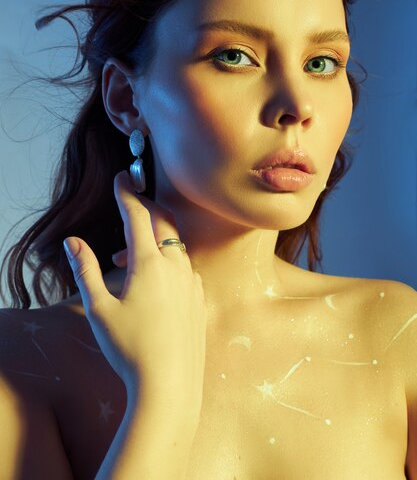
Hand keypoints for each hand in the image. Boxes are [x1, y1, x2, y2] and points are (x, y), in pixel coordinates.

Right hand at [63, 170, 206, 412]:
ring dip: (152, 240)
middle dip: (145, 207)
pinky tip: (153, 280)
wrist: (169, 386)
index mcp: (149, 263)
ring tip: (125, 257)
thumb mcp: (99, 309)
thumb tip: (73, 241)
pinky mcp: (200, 298)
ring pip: (174, 245)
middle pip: (163, 221)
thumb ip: (86, 271)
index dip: (127, 192)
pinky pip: (185, 266)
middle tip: (129, 203)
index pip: (137, 214)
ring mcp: (192, 281)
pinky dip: (168, 261)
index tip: (121, 176)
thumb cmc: (129, 349)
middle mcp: (176, 266)